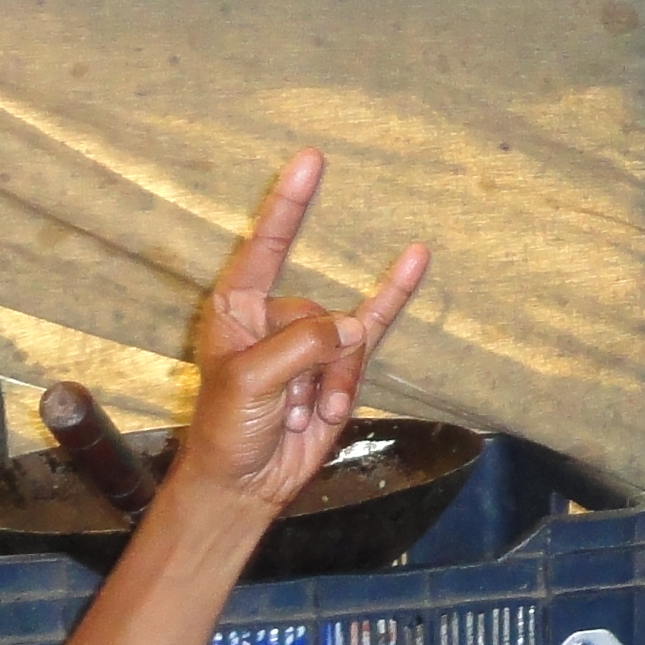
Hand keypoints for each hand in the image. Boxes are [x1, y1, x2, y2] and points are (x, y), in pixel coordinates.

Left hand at [179, 151, 431, 513]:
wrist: (245, 484)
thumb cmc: (228, 430)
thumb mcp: (251, 382)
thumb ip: (302, 346)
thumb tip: (353, 329)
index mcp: (237, 308)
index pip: (266, 246)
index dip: (288, 204)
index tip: (311, 160)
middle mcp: (274, 315)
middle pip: (317, 310)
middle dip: (313, 362)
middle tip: (288, 403)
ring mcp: (310, 341)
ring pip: (347, 340)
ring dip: (333, 384)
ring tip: (307, 417)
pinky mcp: (340, 366)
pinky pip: (374, 327)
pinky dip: (393, 297)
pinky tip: (415, 258)